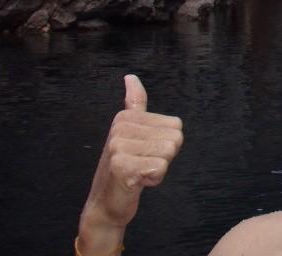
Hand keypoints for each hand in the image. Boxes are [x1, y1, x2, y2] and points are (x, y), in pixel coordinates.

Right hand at [77, 75, 183, 254]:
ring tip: (138, 172)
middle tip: (141, 165)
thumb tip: (131, 77)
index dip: (165, 144)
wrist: (106, 205)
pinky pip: (160, 168)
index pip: (175, 126)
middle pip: (175, 139)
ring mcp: (118, 146)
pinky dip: (153, 180)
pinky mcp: (121, 166)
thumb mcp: (131, 133)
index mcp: (125, 117)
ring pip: (168, 153)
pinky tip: (136, 182)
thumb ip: (135, 104)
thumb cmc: (125, 167)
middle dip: (163, 157)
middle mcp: (120, 127)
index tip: (144, 152)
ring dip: (158, 168)